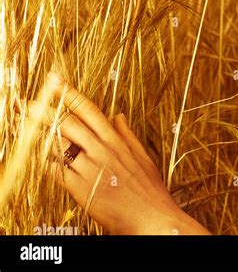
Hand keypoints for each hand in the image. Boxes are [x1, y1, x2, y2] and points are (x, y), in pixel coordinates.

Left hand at [25, 72, 207, 234]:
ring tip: (26, 124)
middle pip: (67, 124)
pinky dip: (46, 162)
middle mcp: (100, 150)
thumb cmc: (149, 189)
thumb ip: (127, 135)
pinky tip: (37, 155)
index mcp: (115, 140)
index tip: (55, 81)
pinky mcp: (79, 189)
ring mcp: (89, 169)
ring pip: (57, 146)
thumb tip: (118, 116)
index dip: (69, 93)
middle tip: (27, 103)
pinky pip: (56, 171)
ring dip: (40, 134)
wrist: (150, 218)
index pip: (88, 109)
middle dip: (44, 111)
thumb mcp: (142, 156)